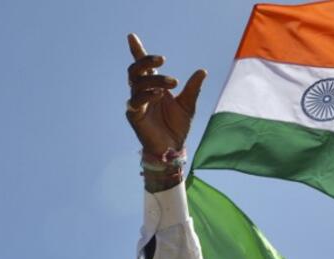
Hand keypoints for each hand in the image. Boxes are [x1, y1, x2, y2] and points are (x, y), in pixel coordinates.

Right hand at [125, 33, 205, 154]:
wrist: (172, 147)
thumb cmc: (177, 126)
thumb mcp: (188, 104)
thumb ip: (193, 88)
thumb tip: (202, 71)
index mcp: (153, 86)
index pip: (144, 66)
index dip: (137, 51)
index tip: (132, 37)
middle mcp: (142, 92)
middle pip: (136, 70)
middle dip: (146, 61)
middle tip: (163, 59)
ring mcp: (137, 103)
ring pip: (138, 83)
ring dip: (155, 79)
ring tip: (173, 83)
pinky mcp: (134, 115)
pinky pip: (136, 100)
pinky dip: (147, 94)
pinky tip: (159, 94)